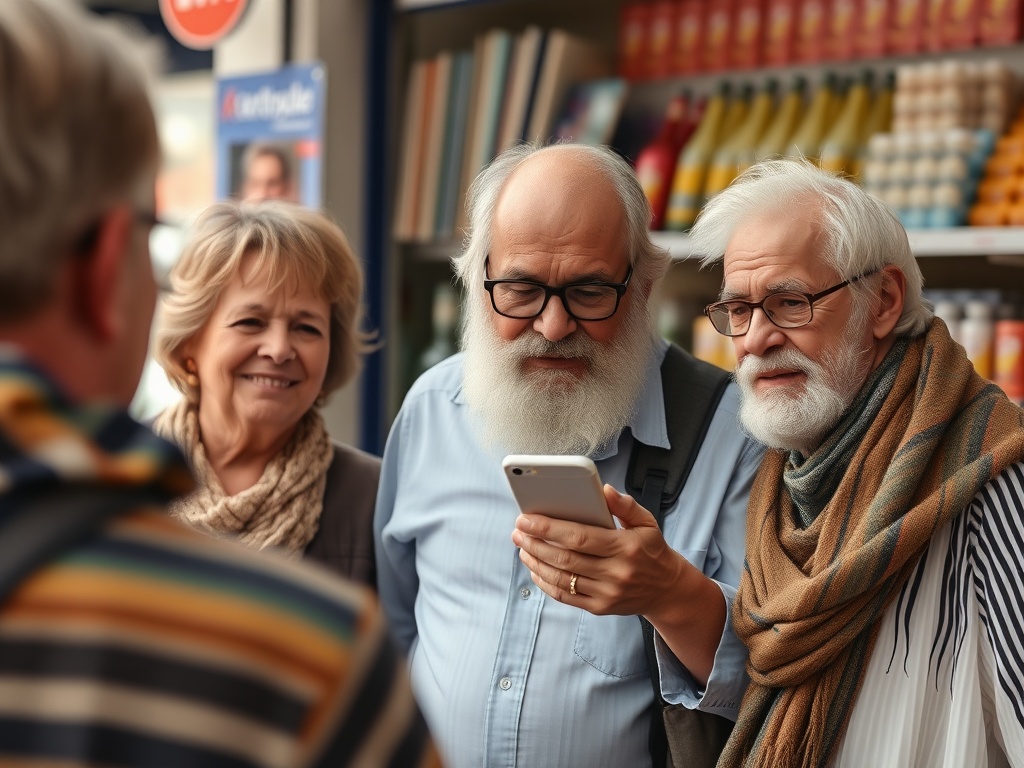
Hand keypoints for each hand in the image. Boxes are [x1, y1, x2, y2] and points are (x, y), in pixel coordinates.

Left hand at [511, 484, 688, 617]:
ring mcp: (606, 593)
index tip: (526, 518)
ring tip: (522, 547)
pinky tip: (535, 569)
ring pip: (561, 578)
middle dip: (535, 543)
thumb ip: (625, 505)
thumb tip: (604, 489)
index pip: (579, 537)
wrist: (667, 590)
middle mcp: (615, 572)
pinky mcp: (600, 608)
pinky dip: (546, 582)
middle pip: (564, 558)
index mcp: (624, 547)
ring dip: (536, 562)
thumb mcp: (647, 523)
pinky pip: (565, 596)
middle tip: (518, 531)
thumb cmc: (652, 551)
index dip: (548, 527)